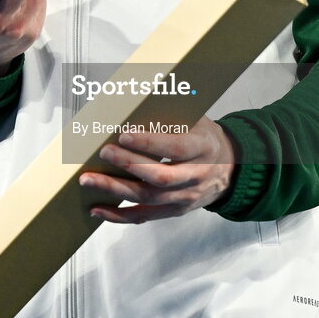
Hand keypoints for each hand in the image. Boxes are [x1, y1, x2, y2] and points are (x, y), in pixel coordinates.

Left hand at [78, 116, 235, 222]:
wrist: (230, 169)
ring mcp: (184, 197)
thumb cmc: (204, 137)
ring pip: (147, 199)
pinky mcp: (173, 211)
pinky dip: (118, 215)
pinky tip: (96, 208)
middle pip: (159, 177)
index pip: (176, 148)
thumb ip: (171, 114)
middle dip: (128, 165)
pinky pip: (143, 217)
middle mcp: (195, 176)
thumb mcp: (197, 119)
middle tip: (104, 152)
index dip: (149, 142)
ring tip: (88, 180)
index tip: (124, 134)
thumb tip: (132, 100)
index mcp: (203, 147)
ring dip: (115, 190)